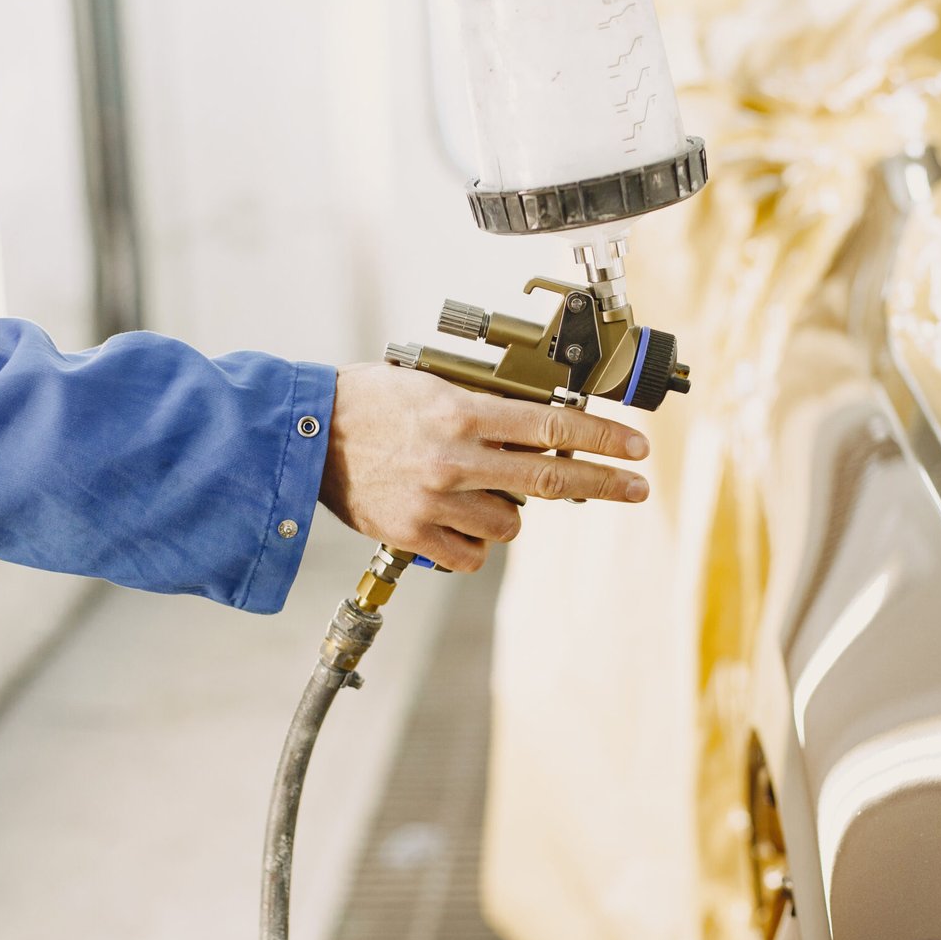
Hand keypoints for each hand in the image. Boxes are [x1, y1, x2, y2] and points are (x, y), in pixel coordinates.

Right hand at [317, 363, 651, 571]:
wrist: (302, 435)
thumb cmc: (365, 400)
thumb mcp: (431, 384)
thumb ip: (483, 407)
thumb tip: (538, 426)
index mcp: (462, 414)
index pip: (553, 426)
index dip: (603, 438)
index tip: (636, 447)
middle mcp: (455, 459)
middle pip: (550, 479)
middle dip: (605, 483)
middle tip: (638, 487)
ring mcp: (436, 502)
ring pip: (510, 522)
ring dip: (511, 510)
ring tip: (480, 490)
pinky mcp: (414, 535)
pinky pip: (472, 555)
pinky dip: (475, 543)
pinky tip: (457, 521)